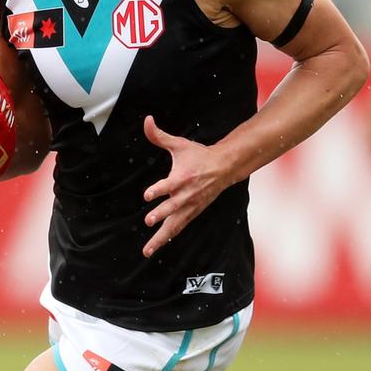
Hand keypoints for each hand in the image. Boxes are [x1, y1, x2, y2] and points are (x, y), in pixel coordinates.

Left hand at [142, 115, 229, 257]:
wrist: (224, 167)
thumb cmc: (199, 155)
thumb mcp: (179, 144)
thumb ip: (159, 135)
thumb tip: (146, 120)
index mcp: (183, 177)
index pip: (169, 185)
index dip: (158, 189)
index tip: (147, 195)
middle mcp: (187, 194)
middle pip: (172, 207)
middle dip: (161, 214)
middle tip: (149, 220)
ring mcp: (190, 206)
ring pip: (174, 224)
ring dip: (161, 237)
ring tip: (147, 250)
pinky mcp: (192, 212)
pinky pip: (179, 227)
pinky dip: (169, 237)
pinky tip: (156, 246)